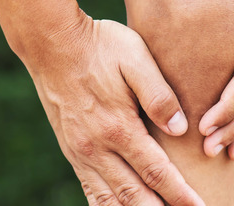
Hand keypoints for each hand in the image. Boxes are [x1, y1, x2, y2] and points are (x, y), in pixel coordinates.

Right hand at [25, 16, 204, 205]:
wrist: (52, 43)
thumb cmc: (101, 45)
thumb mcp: (135, 57)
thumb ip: (159, 94)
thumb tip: (181, 129)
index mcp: (118, 127)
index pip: (157, 172)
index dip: (180, 195)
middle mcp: (97, 148)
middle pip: (134, 196)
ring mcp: (81, 153)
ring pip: (110, 201)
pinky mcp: (71, 151)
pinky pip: (90, 190)